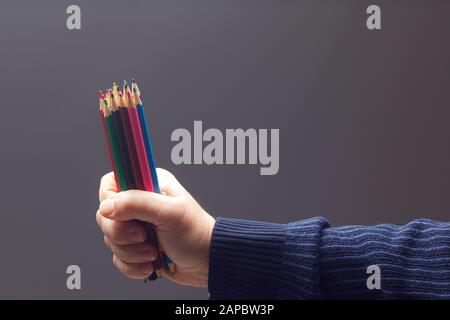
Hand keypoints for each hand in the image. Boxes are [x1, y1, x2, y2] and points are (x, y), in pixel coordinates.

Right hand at [96, 168, 215, 287]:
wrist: (206, 262)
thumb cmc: (195, 234)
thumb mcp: (169, 213)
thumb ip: (136, 204)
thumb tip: (106, 207)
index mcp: (148, 184)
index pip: (111, 183)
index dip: (111, 200)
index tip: (126, 216)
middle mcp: (139, 203)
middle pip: (105, 215)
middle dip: (122, 233)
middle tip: (144, 237)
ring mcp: (136, 226)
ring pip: (110, 239)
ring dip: (131, 252)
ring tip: (153, 253)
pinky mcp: (135, 247)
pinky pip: (117, 257)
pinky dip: (132, 265)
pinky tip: (150, 264)